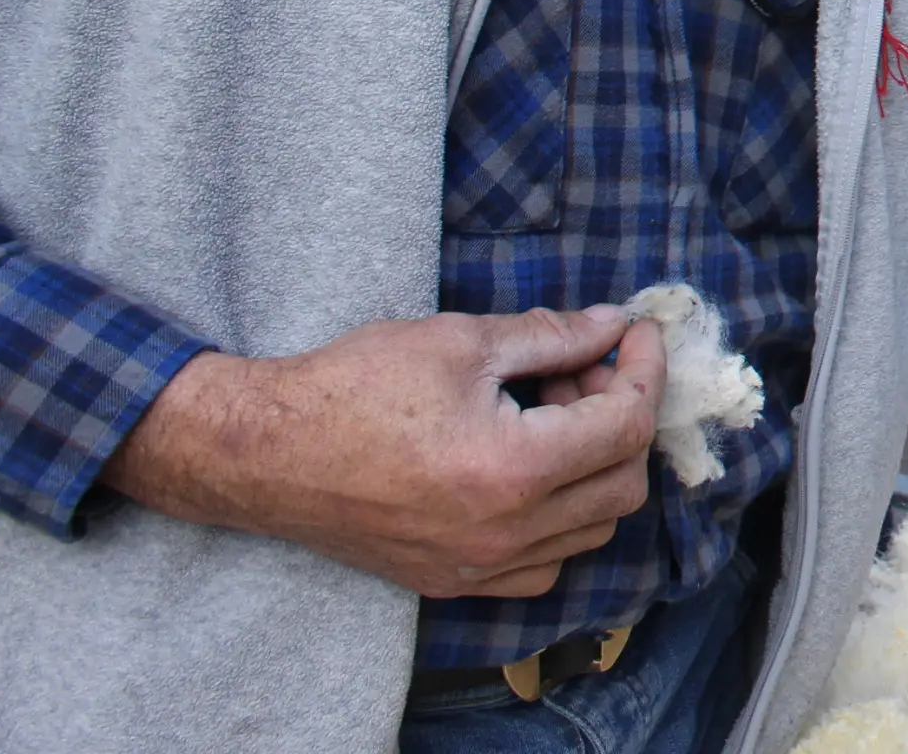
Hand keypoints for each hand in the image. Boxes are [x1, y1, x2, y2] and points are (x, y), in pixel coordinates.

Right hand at [104, 306, 664, 598]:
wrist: (264, 452)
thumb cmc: (353, 387)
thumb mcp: (461, 341)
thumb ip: (551, 337)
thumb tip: (613, 326)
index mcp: (514, 470)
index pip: (627, 425)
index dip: (644, 371)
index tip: (636, 335)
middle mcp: (505, 532)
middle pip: (622, 482)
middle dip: (622, 418)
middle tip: (582, 372)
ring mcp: (479, 567)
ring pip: (592, 529)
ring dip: (594, 468)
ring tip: (549, 413)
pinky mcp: (452, 581)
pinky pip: (544, 564)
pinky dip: (561, 519)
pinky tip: (529, 468)